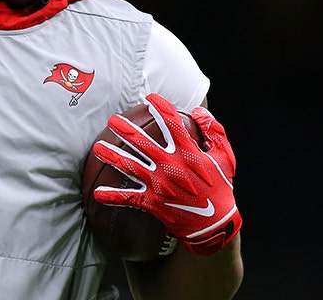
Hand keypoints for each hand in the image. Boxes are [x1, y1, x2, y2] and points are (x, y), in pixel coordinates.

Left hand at [91, 93, 241, 254]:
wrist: (215, 224)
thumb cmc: (221, 187)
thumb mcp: (225, 156)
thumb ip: (214, 131)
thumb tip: (198, 111)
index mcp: (188, 152)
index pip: (171, 123)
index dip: (160, 107)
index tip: (149, 98)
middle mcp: (170, 165)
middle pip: (142, 143)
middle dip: (125, 129)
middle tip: (112, 120)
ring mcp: (159, 184)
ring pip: (130, 166)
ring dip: (112, 156)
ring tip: (98, 147)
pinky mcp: (152, 202)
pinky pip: (129, 198)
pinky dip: (112, 196)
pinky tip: (97, 193)